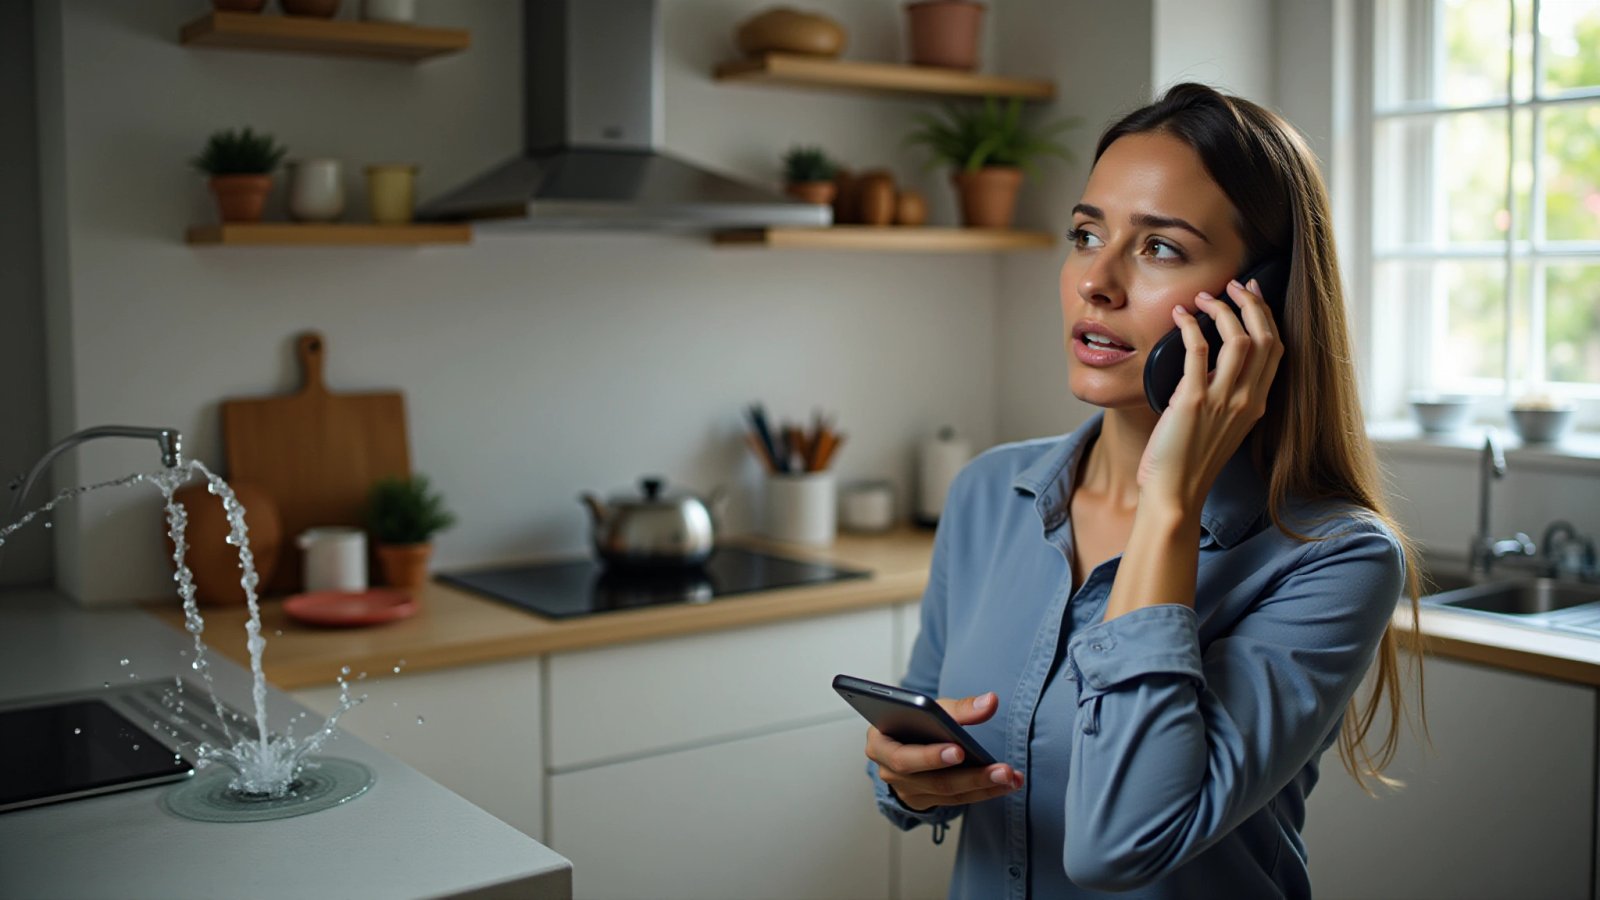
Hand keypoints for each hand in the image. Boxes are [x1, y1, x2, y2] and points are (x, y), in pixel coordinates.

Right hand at [864, 692, 1022, 811]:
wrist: (902, 741)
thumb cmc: (913, 721)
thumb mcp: (930, 709)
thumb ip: (959, 708)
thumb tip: (991, 701)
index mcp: (880, 744)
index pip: (903, 755)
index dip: (929, 756)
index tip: (959, 750)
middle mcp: (888, 772)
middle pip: (931, 780)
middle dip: (970, 776)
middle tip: (1001, 770)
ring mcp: (906, 791)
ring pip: (948, 793)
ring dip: (984, 786)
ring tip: (1011, 776)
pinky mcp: (923, 802)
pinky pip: (956, 800)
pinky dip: (983, 791)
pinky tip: (1005, 783)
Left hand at [1137, 277, 1283, 511]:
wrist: (1175, 494)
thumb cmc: (1188, 463)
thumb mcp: (1218, 425)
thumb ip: (1221, 395)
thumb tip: (1205, 364)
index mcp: (1256, 404)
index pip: (1275, 350)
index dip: (1266, 317)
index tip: (1252, 294)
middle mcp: (1247, 400)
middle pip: (1264, 337)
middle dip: (1251, 303)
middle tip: (1233, 284)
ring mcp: (1224, 401)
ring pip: (1239, 339)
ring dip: (1222, 309)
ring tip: (1204, 297)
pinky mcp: (1194, 401)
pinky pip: (1197, 350)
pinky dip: (1189, 326)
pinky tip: (1179, 316)